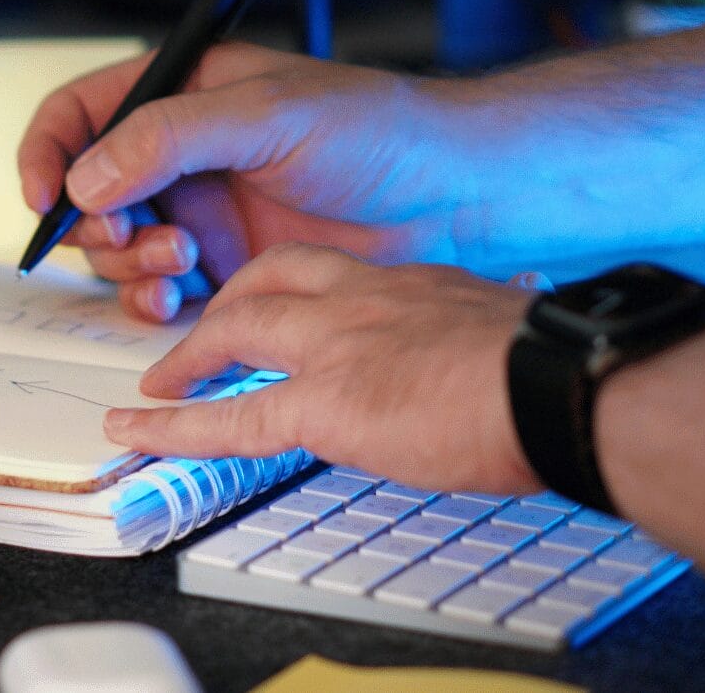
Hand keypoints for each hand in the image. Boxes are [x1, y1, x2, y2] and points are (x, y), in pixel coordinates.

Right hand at [17, 42, 474, 320]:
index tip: (45, 198)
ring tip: (181, 263)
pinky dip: (151, 301)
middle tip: (137, 236)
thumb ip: (170, 138)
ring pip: (112, 247)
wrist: (455, 199)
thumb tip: (87, 177)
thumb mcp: (269, 115)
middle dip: (96, 222)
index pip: (78, 113)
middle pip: (82, 190)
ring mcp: (197, 211)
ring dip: (127, 263)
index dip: (47, 152)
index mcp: (181, 92)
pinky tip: (180, 300)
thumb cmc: (380, 131)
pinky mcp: (221, 267)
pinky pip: (153, 291)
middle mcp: (178, 154)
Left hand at [101, 244, 541, 494]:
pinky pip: (231, 417)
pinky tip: (138, 430)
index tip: (283, 310)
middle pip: (266, 281)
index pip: (331, 272)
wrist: (566, 383)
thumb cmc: (558, 370)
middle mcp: (361, 299)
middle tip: (200, 335)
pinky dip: (174, 426)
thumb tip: (478, 367)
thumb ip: (466, 341)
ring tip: (157, 383)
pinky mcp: (325, 402)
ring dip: (186, 358)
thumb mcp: (500, 332)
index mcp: (409, 284)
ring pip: (232, 333)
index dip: (292, 289)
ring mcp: (335, 346)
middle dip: (224, 306)